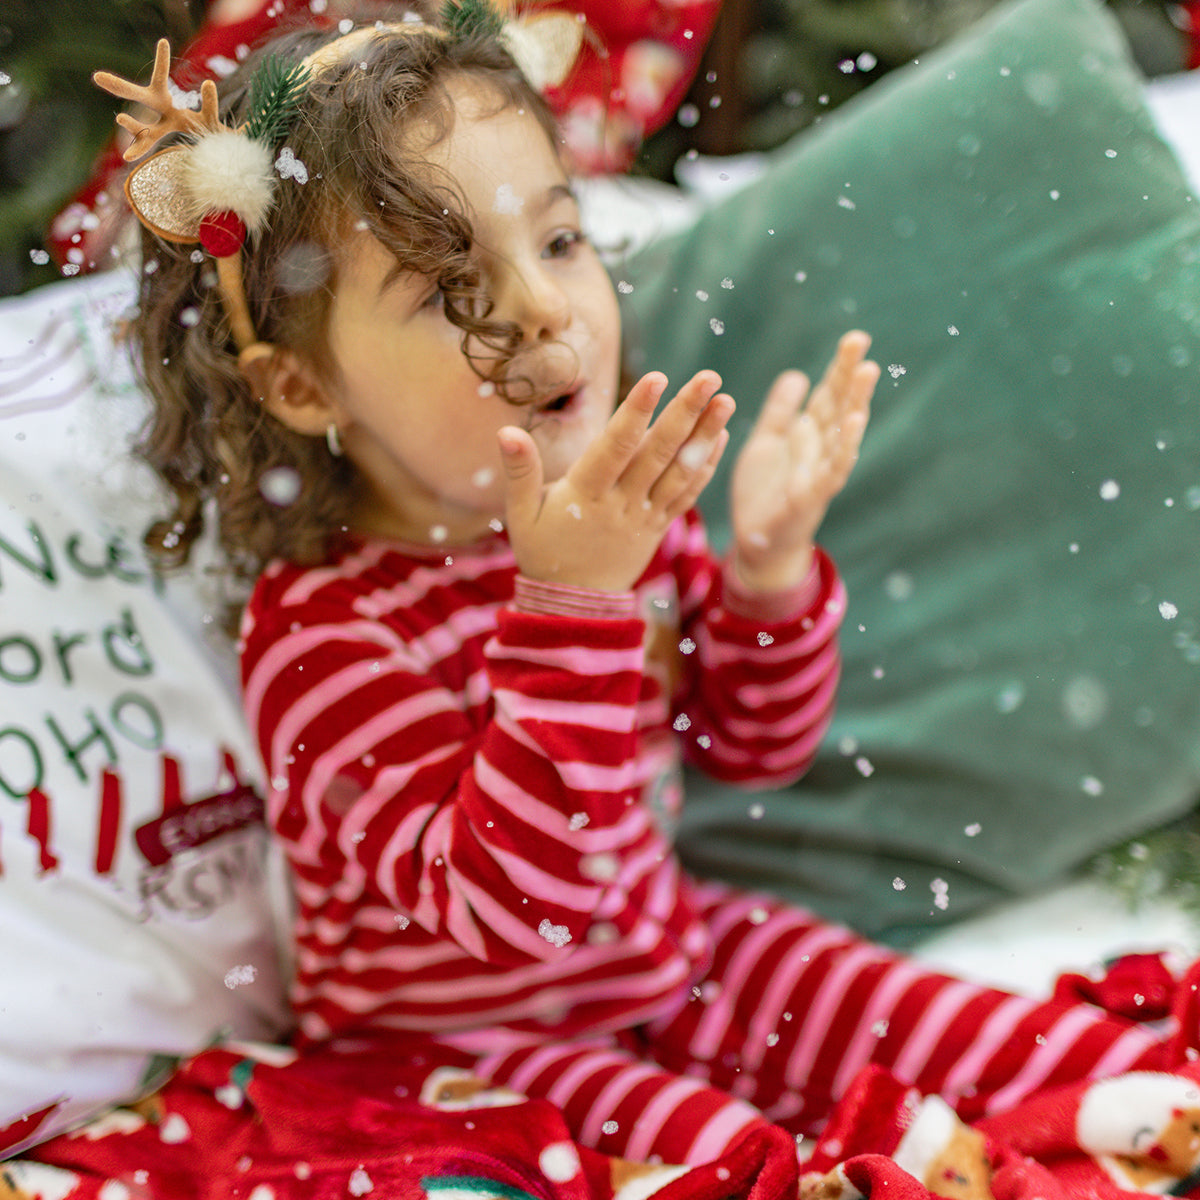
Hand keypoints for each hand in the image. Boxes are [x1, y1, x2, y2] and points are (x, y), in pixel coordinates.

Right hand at [498, 371, 734, 591]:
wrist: (574, 605)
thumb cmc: (543, 552)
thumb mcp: (522, 515)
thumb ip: (519, 472)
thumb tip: (506, 432)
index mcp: (587, 495)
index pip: (616, 447)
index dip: (637, 411)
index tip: (657, 377)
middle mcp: (622, 503)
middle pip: (658, 453)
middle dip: (685, 413)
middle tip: (710, 377)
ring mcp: (644, 516)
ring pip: (680, 472)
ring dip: (705, 436)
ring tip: (727, 401)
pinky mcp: (658, 527)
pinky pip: (686, 495)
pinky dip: (705, 466)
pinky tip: (721, 436)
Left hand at [730, 331, 877, 592]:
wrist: (757, 543)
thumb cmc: (764, 493)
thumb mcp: (766, 444)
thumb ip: (780, 412)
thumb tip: (797, 375)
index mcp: (808, 436)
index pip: (828, 396)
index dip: (840, 369)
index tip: (855, 339)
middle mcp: (819, 451)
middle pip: (838, 408)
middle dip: (850, 376)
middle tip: (861, 342)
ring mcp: (818, 474)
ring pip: (841, 435)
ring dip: (854, 404)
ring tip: (865, 376)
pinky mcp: (809, 499)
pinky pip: (828, 472)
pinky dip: (841, 451)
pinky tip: (851, 428)